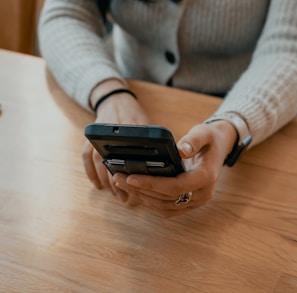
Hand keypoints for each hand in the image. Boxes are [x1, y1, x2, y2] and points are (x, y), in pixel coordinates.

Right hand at [82, 80, 149, 198]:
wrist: (115, 100)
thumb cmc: (134, 114)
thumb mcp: (147, 124)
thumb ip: (151, 141)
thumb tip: (163, 165)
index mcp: (127, 130)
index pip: (127, 154)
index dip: (130, 173)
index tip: (134, 187)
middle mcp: (110, 133)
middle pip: (110, 161)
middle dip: (116, 182)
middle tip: (124, 197)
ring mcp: (98, 136)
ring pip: (97, 162)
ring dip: (105, 181)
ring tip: (115, 194)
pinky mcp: (90, 138)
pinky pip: (86, 157)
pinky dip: (90, 172)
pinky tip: (97, 185)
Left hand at [112, 121, 236, 216]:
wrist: (219, 149)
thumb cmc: (210, 139)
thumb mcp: (204, 133)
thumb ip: (193, 140)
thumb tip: (181, 150)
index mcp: (206, 177)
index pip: (175, 186)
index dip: (152, 183)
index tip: (130, 177)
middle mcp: (202, 194)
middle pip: (166, 198)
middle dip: (140, 190)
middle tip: (118, 178)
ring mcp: (196, 201)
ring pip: (164, 207)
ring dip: (142, 197)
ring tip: (122, 184)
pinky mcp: (189, 203)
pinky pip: (167, 209)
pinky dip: (151, 202)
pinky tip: (137, 192)